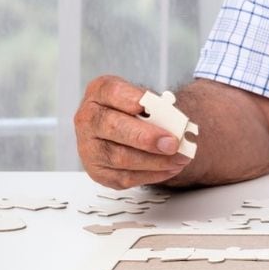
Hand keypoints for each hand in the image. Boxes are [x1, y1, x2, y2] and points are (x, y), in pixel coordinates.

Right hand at [74, 75, 192, 188]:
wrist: (129, 127)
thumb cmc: (138, 110)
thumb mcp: (147, 99)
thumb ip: (159, 108)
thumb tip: (176, 124)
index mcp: (100, 92)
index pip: (113, 92)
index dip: (133, 99)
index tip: (154, 107)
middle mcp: (88, 119)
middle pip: (113, 127)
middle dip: (146, 137)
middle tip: (172, 143)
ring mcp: (89, 147)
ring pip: (120, 157)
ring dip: (155, 160)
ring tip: (180, 158)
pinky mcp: (98, 171)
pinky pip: (124, 177)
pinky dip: (152, 174)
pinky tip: (170, 168)